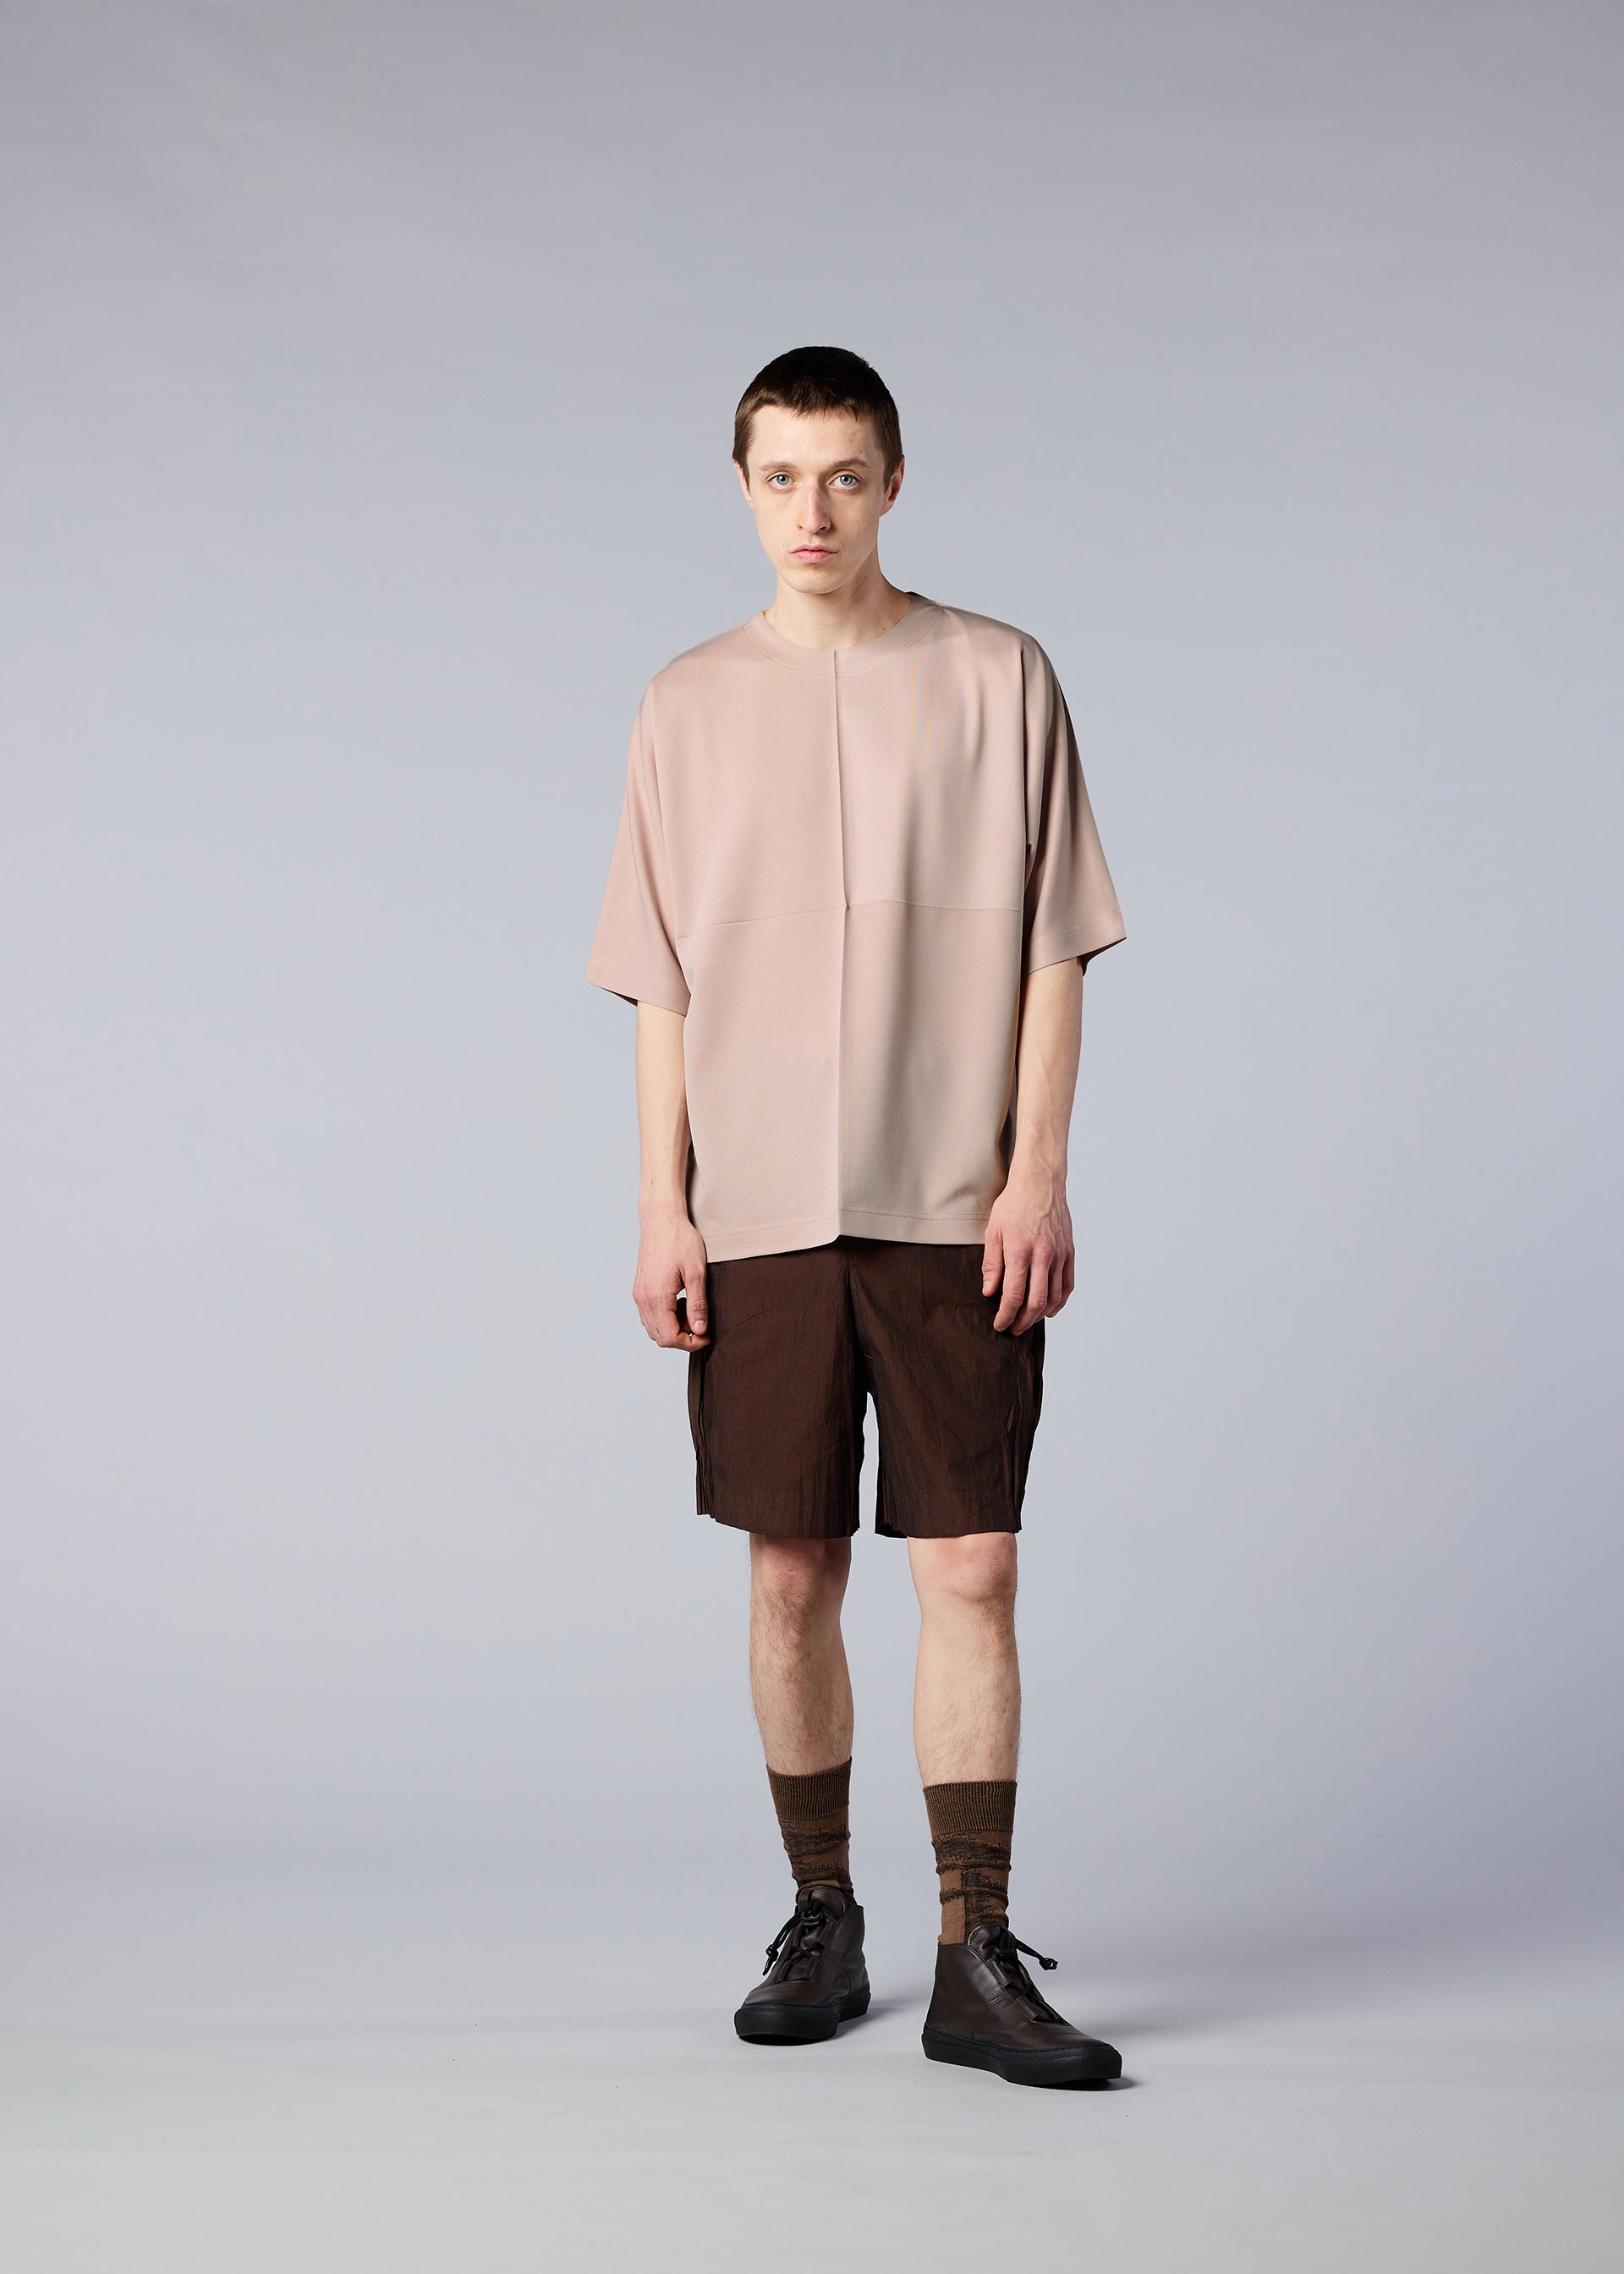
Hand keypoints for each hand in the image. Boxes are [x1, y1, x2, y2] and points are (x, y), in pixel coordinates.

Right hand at [634, 1206, 710, 1348]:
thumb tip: (700, 1330)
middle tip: (700, 1322)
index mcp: (656, 1297)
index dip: (690, 1343)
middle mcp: (643, 1299)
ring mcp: (638, 1294)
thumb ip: (697, 1304)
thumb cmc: (680, 1240)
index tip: (706, 1336)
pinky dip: (664, 1317)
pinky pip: (649, 1315)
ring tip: (690, 1308)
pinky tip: (679, 1301)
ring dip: (673, 1327)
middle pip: (659, 1337)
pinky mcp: (639, 1288)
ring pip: (653, 1328)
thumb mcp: (696, 1272)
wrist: (661, 1218)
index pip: (669, 1337)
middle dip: (682, 1337)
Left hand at [982, 1167, 1075, 1333]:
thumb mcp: (993, 1231)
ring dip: (1040, 1316)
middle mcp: (1043, 1256)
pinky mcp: (1069, 1252)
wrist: (1040, 1183)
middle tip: (1012, 1328)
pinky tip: (1049, 1309)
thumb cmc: (1013, 1205)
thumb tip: (990, 1291)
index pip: (1014, 1295)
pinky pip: (1068, 1285)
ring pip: (1054, 1297)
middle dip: (1023, 1322)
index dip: (1006, 1315)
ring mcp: (1060, 1255)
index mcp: (1020, 1251)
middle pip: (1036, 1302)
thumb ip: (992, 1263)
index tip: (999, 1324)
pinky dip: (1059, 1302)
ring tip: (1027, 1321)